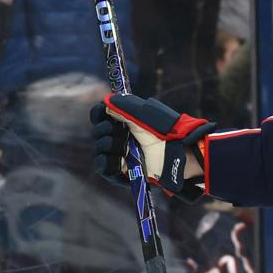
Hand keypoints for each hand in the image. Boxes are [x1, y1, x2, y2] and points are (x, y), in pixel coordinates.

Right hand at [90, 94, 216, 198]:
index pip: (99, 115)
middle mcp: (119, 137)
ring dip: (109, 144)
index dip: (98, 113)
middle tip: (122, 131)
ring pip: (99, 148)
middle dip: (106, 129)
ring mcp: (118, 155)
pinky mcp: (119, 172)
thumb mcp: (144, 112)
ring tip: (126, 147)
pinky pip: (101, 167)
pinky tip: (119, 157)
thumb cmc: (163, 130)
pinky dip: (105, 161)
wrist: (175, 150)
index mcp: (123, 121)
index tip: (103, 111)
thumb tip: (106, 100)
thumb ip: (124, 104)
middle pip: (98, 131)